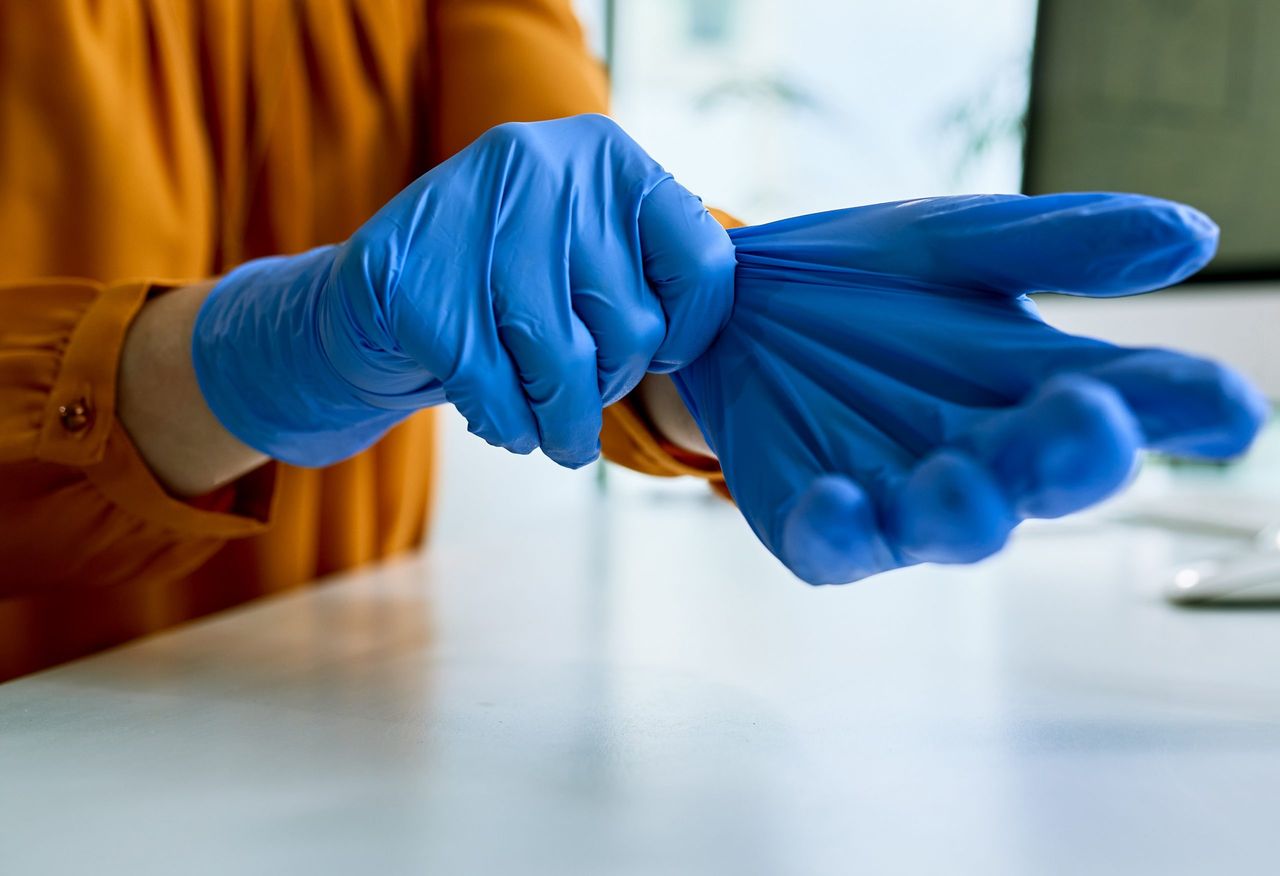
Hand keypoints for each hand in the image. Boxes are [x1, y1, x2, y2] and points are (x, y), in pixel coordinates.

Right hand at [192, 114, 734, 467]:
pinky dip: (507, 426)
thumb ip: (649, 274)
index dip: (685, 332)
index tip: (649, 348)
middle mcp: (540, 164)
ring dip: (563, 425)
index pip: (704, 263)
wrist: (367, 306)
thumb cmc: (501, 294)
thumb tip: (714, 337)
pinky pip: (497, 391)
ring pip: (566, 367)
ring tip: (550, 433)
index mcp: (603, 153)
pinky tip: (498, 417)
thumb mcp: (582, 255)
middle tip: (577, 394)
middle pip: (633, 327)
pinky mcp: (414, 283)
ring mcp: (470, 216)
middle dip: (610, 386)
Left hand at [673, 194, 1268, 583]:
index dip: (1182, 408)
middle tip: (1090, 417)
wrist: (732, 301)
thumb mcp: (954, 244)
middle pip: (1049, 476)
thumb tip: (1194, 236)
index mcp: (1036, 386)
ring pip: (954, 528)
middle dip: (1072, 456)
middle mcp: (986, 455)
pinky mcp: (819, 523)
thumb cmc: (861, 283)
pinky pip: (836, 545)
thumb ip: (1059, 246)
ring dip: (964, 510)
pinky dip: (840, 531)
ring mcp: (902, 498)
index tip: (1228, 406)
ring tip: (959, 479)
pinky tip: (836, 500)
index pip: (1131, 399)